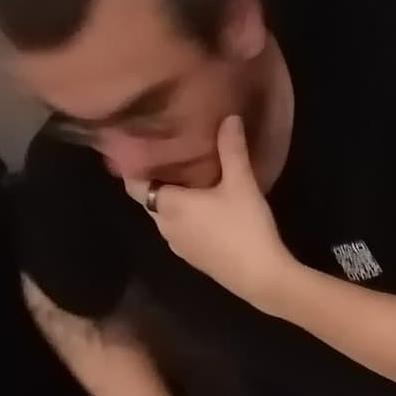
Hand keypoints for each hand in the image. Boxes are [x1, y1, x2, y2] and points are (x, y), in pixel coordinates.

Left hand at [128, 116, 297, 310]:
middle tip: (171, 157)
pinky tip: (204, 210)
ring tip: (188, 181)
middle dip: (157, 179)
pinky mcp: (194, 259)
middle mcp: (165, 226)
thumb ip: (231, 149)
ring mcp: (178, 246)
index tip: (142, 148)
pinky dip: (185, 218)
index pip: (133, 183)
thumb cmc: (245, 227)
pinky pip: (180, 231)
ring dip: (173, 201)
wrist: (262, 278)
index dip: (133, 166)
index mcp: (168, 205)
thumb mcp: (241, 183)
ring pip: (166, 216)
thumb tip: (228, 117)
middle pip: (149, 199)